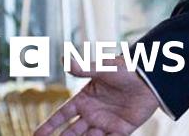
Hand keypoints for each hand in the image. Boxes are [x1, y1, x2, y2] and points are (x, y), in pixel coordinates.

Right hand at [33, 57, 159, 135]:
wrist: (152, 77)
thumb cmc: (127, 69)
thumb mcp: (104, 69)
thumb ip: (85, 69)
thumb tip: (65, 60)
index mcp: (86, 98)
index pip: (62, 114)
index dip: (49, 125)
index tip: (36, 134)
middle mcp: (93, 112)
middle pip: (71, 131)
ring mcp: (106, 121)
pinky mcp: (121, 129)